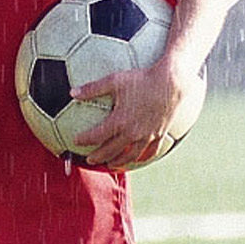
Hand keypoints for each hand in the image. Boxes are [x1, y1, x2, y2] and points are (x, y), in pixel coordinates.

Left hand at [67, 54, 206, 168]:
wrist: (172, 83)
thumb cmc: (142, 79)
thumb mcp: (114, 80)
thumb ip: (92, 88)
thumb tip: (72, 92)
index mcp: (119, 121)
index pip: (97, 136)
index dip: (84, 140)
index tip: (76, 141)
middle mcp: (132, 133)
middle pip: (111, 150)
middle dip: (98, 156)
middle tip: (89, 160)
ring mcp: (147, 136)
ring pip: (129, 155)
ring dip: (118, 161)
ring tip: (110, 164)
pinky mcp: (159, 135)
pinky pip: (149, 152)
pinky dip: (141, 158)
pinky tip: (137, 159)